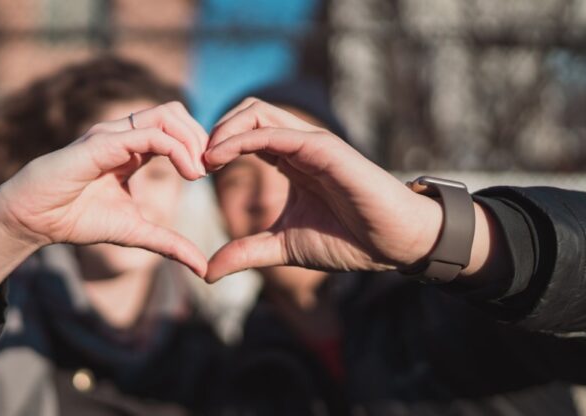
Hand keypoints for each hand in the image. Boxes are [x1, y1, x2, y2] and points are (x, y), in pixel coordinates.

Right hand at [0, 102, 208, 275]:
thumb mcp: (135, 232)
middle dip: (201, 137)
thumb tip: (203, 268)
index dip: (199, 145)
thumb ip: (169, 244)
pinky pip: (148, 134)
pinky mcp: (101, 143)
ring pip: (166, 115)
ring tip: (199, 171)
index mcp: (132, 148)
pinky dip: (176, 149)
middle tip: (212, 168)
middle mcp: (123, 134)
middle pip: (176, 112)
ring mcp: (112, 134)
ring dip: (192, 139)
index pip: (176, 128)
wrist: (33, 220)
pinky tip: (188, 173)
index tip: (213, 173)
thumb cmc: (76, 219)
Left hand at [203, 99, 443, 281]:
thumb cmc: (347, 240)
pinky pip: (275, 132)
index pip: (244, 133)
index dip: (215, 146)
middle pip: (247, 111)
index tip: (193, 172)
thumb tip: (207, 271)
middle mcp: (298, 144)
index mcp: (289, 160)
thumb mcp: (282, 247)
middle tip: (194, 162)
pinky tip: (220, 158)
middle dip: (214, 130)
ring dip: (223, 129)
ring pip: (258, 111)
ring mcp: (311, 142)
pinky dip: (242, 139)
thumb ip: (246, 252)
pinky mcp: (323, 148)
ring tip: (203, 159)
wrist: (392, 243)